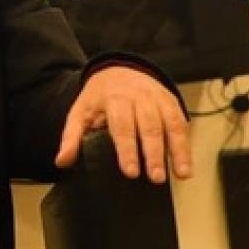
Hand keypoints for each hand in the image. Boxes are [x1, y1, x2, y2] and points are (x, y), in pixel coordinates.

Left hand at [53, 65, 192, 183]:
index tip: (130, 172)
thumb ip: (71, 137)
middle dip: (154, 154)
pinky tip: (187, 166)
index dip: (127, 150)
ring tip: (182, 175)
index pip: (122, 126)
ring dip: (178, 150)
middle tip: (156, 178)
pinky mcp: (172, 102)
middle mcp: (140, 97)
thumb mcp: (80, 113)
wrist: (119, 70)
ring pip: (171, 124)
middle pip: (149, 127)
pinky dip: (185, 145)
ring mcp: (158, 98)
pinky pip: (181, 123)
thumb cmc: (100, 98)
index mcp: (115, 99)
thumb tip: (62, 161)